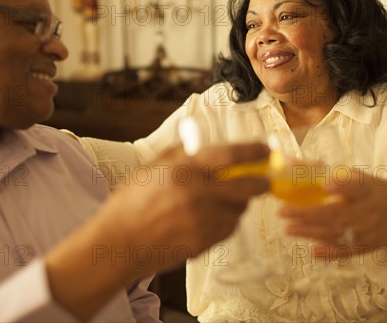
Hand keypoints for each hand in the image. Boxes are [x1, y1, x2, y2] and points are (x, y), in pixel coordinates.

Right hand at [45, 142, 268, 319]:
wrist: (119, 242)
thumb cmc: (131, 201)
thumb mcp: (152, 167)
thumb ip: (181, 154)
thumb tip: (205, 144)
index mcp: (184, 171)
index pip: (230, 156)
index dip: (254, 151)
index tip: (266, 150)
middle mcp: (197, 195)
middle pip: (246, 186)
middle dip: (261, 182)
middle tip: (264, 180)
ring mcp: (202, 221)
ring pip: (238, 210)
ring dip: (239, 203)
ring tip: (225, 200)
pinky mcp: (203, 242)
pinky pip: (227, 229)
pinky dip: (227, 221)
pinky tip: (212, 217)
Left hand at [279, 169, 386, 256]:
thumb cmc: (367, 191)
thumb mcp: (354, 176)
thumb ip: (324, 170)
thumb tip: (289, 163)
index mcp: (368, 189)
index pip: (357, 187)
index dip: (342, 186)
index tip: (326, 184)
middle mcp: (369, 211)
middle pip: (338, 214)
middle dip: (308, 213)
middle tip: (283, 211)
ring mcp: (367, 231)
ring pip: (337, 233)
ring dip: (310, 232)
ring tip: (288, 228)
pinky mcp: (364, 247)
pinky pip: (346, 252)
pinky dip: (329, 253)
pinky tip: (312, 251)